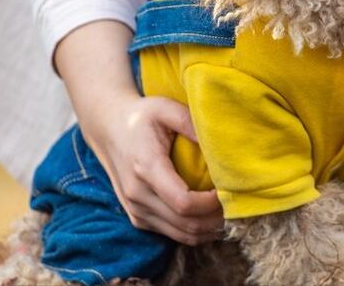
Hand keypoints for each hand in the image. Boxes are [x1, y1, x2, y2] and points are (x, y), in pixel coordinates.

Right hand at [80, 94, 223, 244]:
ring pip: (181, 235)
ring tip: (228, 213)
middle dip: (216, 219)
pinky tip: (209, 217)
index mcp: (146, 168)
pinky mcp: (137, 217)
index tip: (228, 190)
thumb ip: (190, 123)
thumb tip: (220, 142)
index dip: (212, 204)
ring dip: (208, 230)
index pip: (184, 203)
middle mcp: (137, 195)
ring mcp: (136, 209)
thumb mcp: (165, 108)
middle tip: (236, 204)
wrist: (108, 129)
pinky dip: (194, 231)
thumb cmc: (141, 116)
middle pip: (186, 224)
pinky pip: (171, 233)